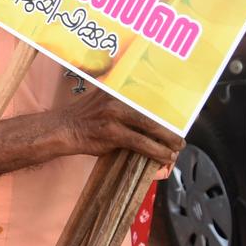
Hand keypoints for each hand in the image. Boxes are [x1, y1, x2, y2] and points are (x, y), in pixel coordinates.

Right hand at [59, 90, 184, 166]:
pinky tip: (164, 157)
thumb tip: (151, 116)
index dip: (168, 106)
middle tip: (181, 137)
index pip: (150, 94)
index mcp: (119, 88)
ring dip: (167, 141)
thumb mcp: (105, 100)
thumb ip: (125, 103)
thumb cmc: (86, 117)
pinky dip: (156, 151)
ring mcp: (115, 114)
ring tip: (176, 149)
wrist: (63, 128)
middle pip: (154, 111)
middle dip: (171, 127)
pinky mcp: (112, 132)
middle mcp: (118, 97)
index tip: (182, 116)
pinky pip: (141, 143)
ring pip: (150, 128)